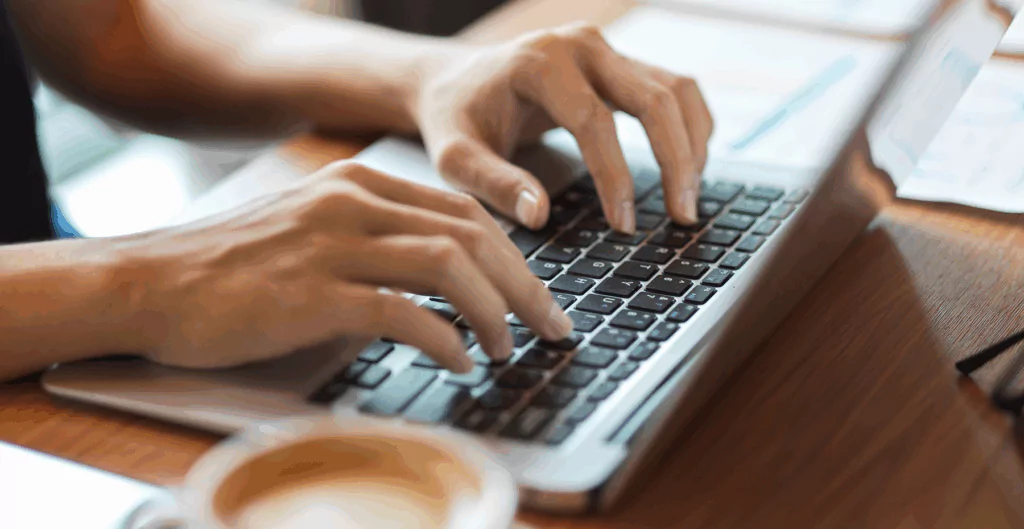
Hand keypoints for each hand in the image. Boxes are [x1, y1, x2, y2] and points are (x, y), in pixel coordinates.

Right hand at [112, 162, 572, 371]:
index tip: (538, 293)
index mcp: (359, 184)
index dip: (513, 254)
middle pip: (471, 233)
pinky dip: (446, 338)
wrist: (149, 283)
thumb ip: (374, 240)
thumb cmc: (232, 268)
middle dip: (523, 285)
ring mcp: (333, 244)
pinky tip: (458, 360)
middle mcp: (352, 202)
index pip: (462, 210)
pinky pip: (405, 311)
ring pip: (450, 264)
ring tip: (508, 349)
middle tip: (550, 326)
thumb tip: (446, 279)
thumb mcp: (312, 231)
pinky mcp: (313, 293)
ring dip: (494, 311)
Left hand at [413, 23, 713, 231]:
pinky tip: (688, 170)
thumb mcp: (454, 156)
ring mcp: (606, 49)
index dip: (615, 176)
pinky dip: (691, 128)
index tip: (624, 225)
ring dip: (692, 145)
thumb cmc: (455, 119)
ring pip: (676, 89)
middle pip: (653, 97)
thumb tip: (539, 215)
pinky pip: (675, 90)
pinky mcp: (621, 63)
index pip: (593, 119)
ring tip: (688, 200)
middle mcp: (580, 46)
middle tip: (682, 216)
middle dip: (675, 161)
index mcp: (538, 62)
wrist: (456, 80)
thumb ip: (492, 184)